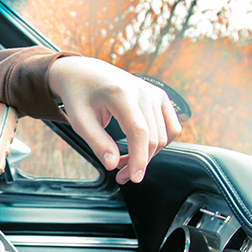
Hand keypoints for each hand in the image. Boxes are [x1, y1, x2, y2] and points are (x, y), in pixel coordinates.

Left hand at [48, 56, 181, 183]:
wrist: (85, 73)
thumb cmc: (80, 95)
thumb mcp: (80, 120)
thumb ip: (97, 143)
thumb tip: (112, 165)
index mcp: (121, 94)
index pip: (139, 132)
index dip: (139, 159)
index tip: (134, 178)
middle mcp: (143, 91)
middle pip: (153, 138)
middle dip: (139, 162)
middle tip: (120, 175)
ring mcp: (154, 92)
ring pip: (164, 135)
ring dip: (148, 154)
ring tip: (125, 161)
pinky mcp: (160, 96)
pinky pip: (171, 126)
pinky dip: (159, 142)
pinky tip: (139, 148)